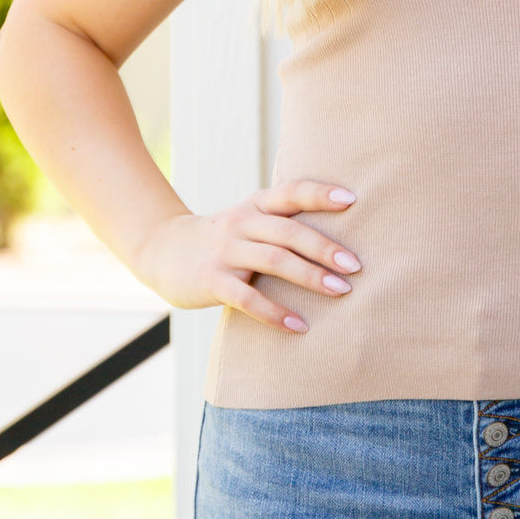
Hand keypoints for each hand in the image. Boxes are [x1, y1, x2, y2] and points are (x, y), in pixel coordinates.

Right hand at [132, 180, 360, 332]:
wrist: (163, 250)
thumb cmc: (225, 239)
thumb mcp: (250, 219)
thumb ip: (284, 222)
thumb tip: (343, 236)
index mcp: (256, 204)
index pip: (291, 192)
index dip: (321, 194)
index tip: (353, 200)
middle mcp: (241, 223)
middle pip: (289, 231)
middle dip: (325, 248)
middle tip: (356, 265)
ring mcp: (225, 252)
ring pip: (273, 261)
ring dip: (310, 276)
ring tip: (341, 290)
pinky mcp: (212, 281)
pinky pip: (248, 299)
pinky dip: (276, 313)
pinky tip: (300, 326)